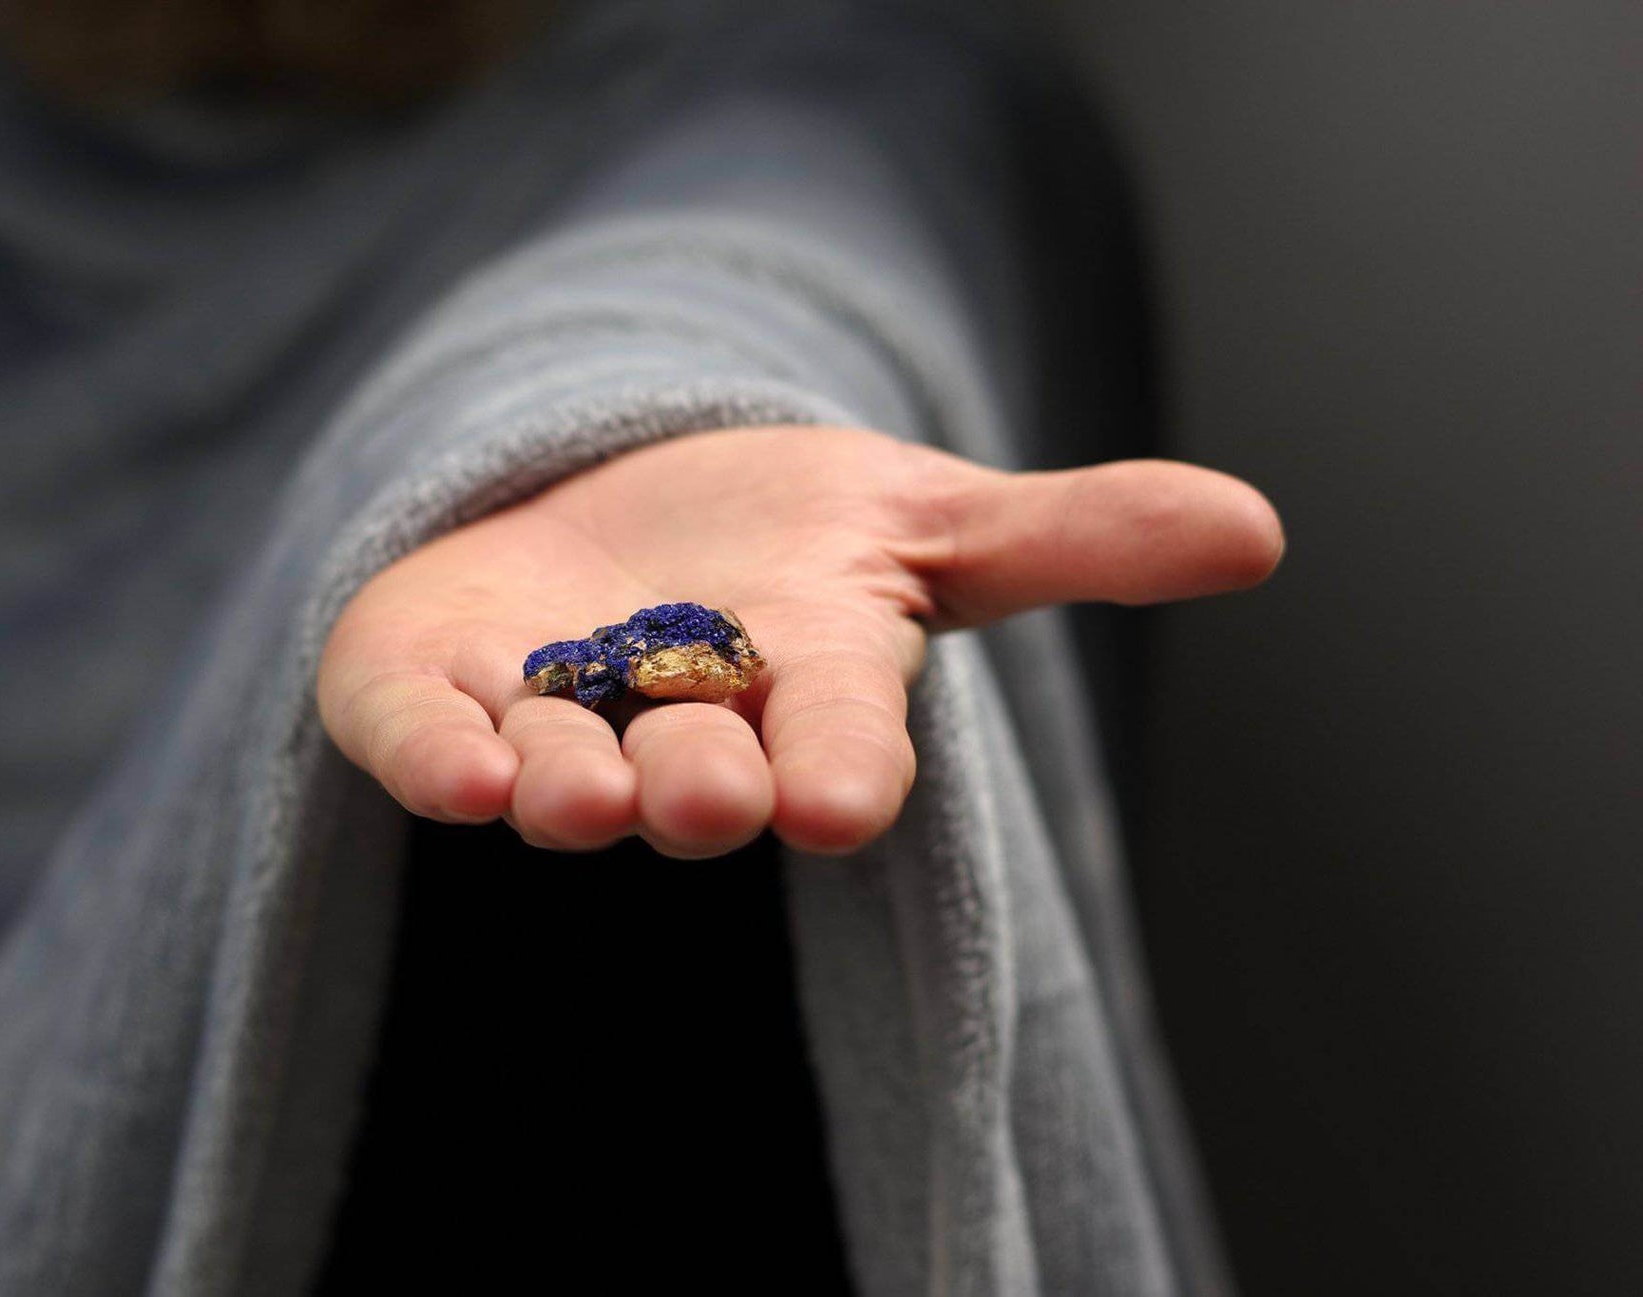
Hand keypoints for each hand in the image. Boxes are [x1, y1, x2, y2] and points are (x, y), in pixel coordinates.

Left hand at [318, 426, 1281, 858]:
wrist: (611, 515)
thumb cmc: (779, 544)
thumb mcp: (923, 518)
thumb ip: (1072, 537)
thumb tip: (1259, 532)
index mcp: (805, 687)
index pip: (841, 740)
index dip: (843, 769)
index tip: (838, 803)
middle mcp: (681, 729)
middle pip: (702, 776)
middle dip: (707, 788)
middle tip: (715, 790)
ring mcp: (552, 719)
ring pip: (563, 775)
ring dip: (570, 787)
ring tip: (574, 786)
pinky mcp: (435, 695)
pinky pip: (422, 736)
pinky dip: (433, 753)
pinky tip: (456, 767)